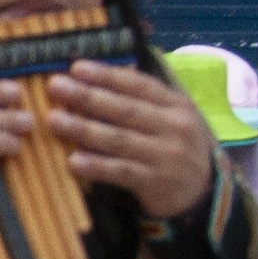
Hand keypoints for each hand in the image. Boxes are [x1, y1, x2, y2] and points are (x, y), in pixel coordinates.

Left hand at [48, 58, 218, 221]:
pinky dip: (97, 166)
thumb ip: (145, 99)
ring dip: (84, 129)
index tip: (76, 67)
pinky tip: (73, 161)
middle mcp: (175, 127)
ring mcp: (166, 156)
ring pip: (120, 140)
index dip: (107, 75)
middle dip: (88, 97)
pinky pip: (121, 172)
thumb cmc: (176, 146)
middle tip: (55, 86)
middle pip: (126, 110)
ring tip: (55, 120)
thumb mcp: (172, 117)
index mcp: (177, 105)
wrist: (202, 191)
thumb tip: (105, 74)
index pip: (139, 85)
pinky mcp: (156, 182)